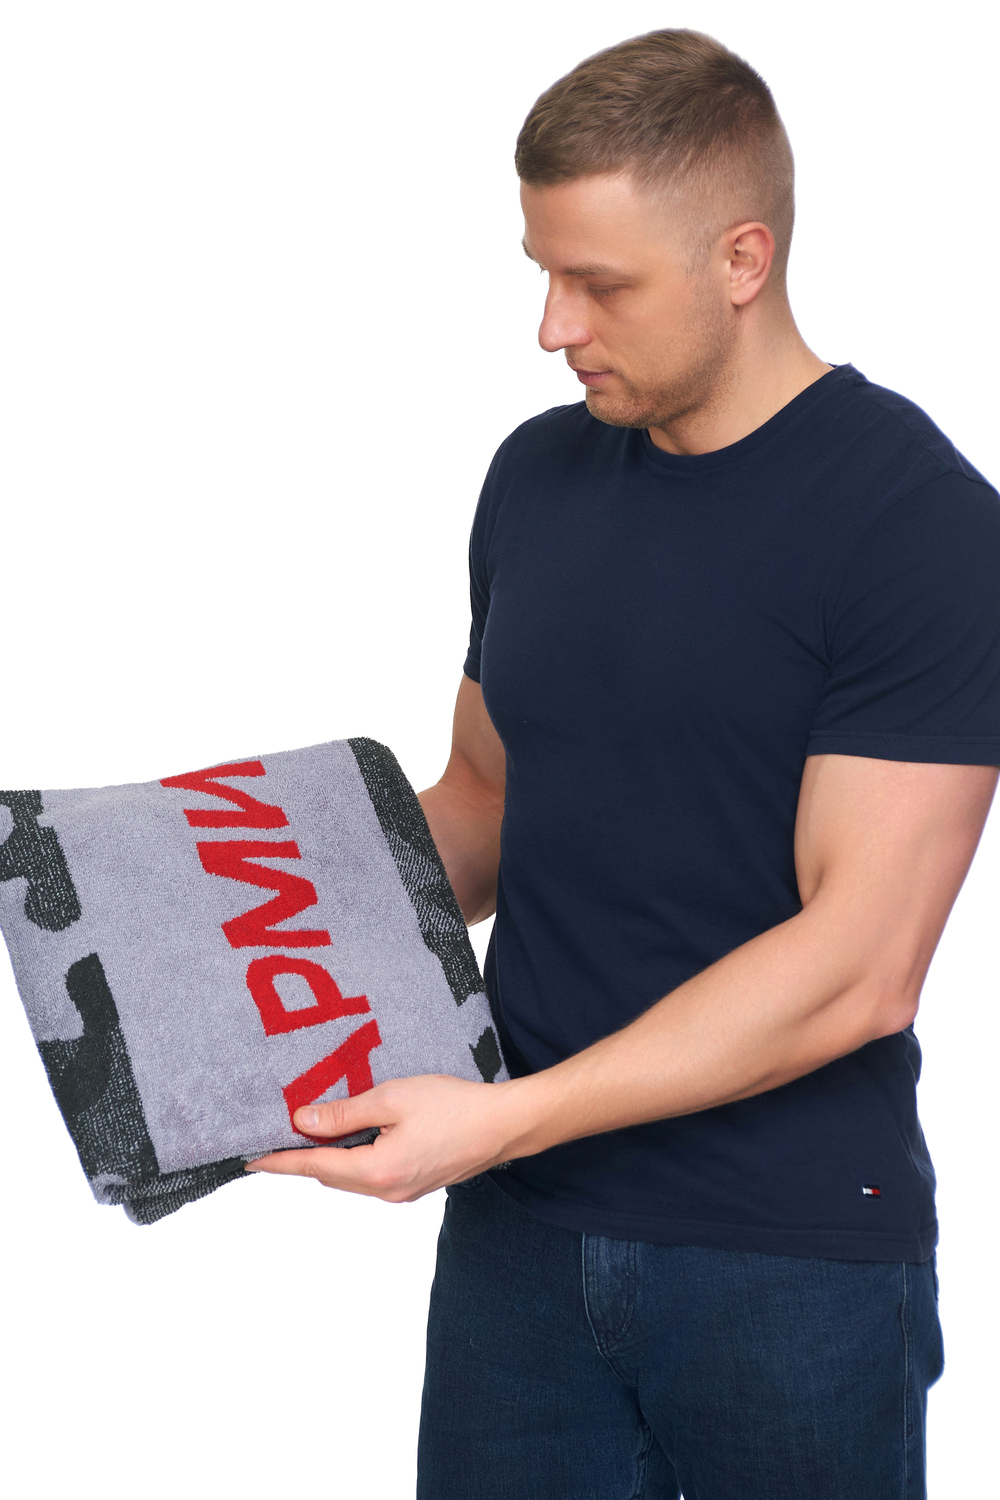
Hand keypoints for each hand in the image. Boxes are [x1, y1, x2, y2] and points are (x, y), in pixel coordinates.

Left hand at [245, 1073, 528, 1202]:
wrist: (506, 1125)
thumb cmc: (455, 1106)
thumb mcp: (393, 1098)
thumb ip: (345, 1112)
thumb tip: (304, 1121)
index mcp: (377, 1172)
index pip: (315, 1167)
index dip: (281, 1161)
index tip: (251, 1159)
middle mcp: (386, 1191)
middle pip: (331, 1176)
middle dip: (303, 1159)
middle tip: (277, 1138)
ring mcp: (404, 1192)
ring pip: (352, 1177)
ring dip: (330, 1158)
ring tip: (312, 1133)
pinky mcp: (417, 1183)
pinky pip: (373, 1175)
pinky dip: (355, 1159)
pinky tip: (355, 1136)